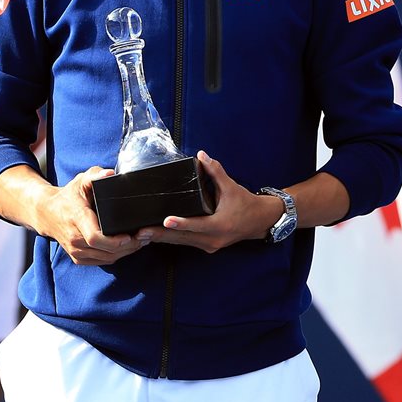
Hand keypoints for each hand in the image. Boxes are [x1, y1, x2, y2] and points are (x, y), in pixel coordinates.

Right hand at [38, 166, 148, 265]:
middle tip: (144, 237)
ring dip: (125, 252)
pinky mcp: (77, 257)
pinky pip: (101, 261)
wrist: (47, 213)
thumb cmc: (69, 195)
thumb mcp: (81, 181)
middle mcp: (74, 238)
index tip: (131, 235)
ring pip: (105, 258)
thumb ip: (95, 175)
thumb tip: (110, 173)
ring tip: (140, 242)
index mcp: (77, 218)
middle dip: (127, 246)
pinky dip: (116, 256)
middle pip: (105, 251)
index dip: (115, 240)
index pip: (95, 237)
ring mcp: (75, 250)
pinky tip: (127, 247)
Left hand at [140, 152, 276, 253]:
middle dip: (160, 234)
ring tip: (142, 235)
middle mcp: (213, 239)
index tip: (165, 221)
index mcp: (220, 225)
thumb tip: (202, 155)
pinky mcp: (207, 246)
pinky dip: (172, 239)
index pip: (197, 224)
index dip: (180, 223)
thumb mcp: (232, 187)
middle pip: (182, 238)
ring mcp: (209, 245)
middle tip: (140, 232)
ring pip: (182, 242)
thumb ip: (216, 172)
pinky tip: (157, 236)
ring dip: (163, 239)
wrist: (260, 221)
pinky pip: (186, 243)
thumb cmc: (246, 204)